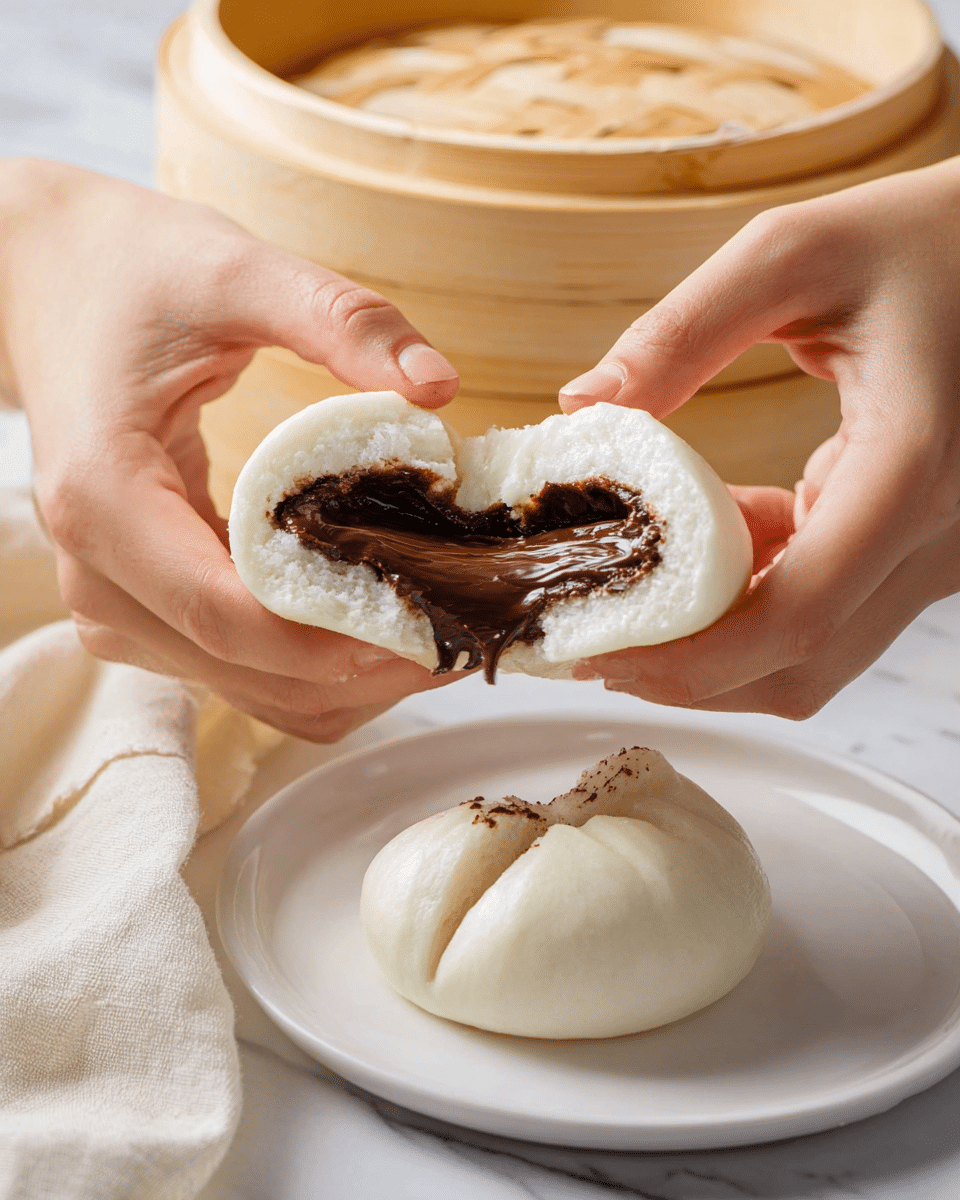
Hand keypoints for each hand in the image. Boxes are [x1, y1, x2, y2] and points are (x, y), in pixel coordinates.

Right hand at [1, 159, 461, 739]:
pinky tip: (382, 626)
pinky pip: (238, 670)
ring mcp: (114, 599)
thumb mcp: (236, 270)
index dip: (334, 639)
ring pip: (247, 688)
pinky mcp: (142, 604)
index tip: (430, 626)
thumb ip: (339, 319)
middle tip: (464, 632)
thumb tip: (437, 383)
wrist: (49, 278)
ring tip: (439, 633)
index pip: (224, 612)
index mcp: (106, 496)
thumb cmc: (133, 272)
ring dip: (345, 679)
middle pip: (243, 666)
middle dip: (359, 666)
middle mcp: (98, 571)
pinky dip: (315, 667)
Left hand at [559, 157, 959, 716]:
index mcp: (913, 468)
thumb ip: (684, 330)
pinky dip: (756, 601)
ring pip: (815, 657)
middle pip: (800, 666)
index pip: (798, 616)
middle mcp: (940, 535)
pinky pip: (830, 612)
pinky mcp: (921, 551)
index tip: (600, 654)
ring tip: (635, 591)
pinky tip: (711, 543)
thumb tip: (581, 404)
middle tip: (596, 645)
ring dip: (717, 644)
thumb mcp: (795, 254)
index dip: (687, 660)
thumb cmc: (926, 240)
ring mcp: (938, 554)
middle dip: (687, 673)